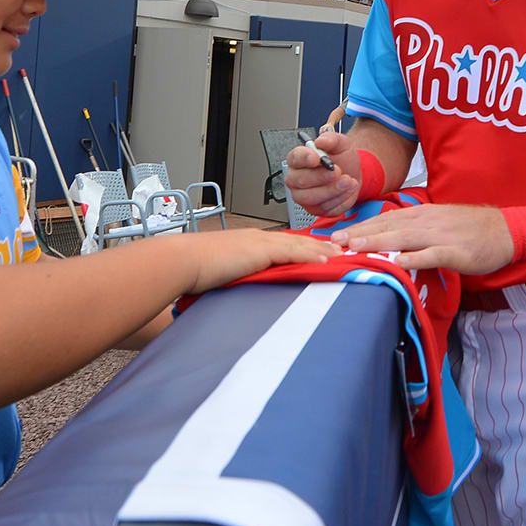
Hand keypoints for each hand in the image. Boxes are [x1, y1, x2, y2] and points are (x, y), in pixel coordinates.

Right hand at [184, 228, 335, 294]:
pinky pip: (293, 252)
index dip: (304, 245)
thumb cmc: (195, 268)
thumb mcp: (223, 271)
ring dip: (322, 250)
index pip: (284, 242)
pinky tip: (326, 260)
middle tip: (341, 250)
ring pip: (299, 244)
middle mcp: (258, 237)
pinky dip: (311, 255)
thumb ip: (239, 276)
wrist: (184, 260)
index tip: (320, 250)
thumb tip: (245, 288)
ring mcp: (260, 242)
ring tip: (342, 255)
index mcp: (249, 241)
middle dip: (320, 245)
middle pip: (297, 240)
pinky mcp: (261, 251)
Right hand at [284, 131, 361, 216]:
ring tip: (347, 181)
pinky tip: (348, 189)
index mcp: (298, 160)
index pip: (295, 158)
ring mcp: (304, 196)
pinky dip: (339, 199)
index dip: (304, 158)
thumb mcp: (340, 143)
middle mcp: (296, 179)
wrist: (352, 174)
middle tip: (337, 171)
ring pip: (310, 198)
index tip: (316, 158)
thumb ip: (331, 139)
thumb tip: (321, 141)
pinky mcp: (316, 209)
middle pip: (300, 180)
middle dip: (320, 176)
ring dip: (331, 190)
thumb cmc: (341, 159)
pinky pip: (324, 208)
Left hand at [330, 203, 513, 274]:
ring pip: (404, 237)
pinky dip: (415, 258)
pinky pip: (432, 254)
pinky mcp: (456, 251)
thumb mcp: (437, 222)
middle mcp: (426, 221)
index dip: (359, 226)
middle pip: (387, 226)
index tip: (337, 234)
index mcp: (420, 214)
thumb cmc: (469, 229)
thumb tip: (387, 236)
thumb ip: (413, 228)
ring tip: (356, 248)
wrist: (504, 230)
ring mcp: (441, 235)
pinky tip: (399, 262)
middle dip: (360, 234)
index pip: (384, 219)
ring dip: (378, 242)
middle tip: (335, 241)